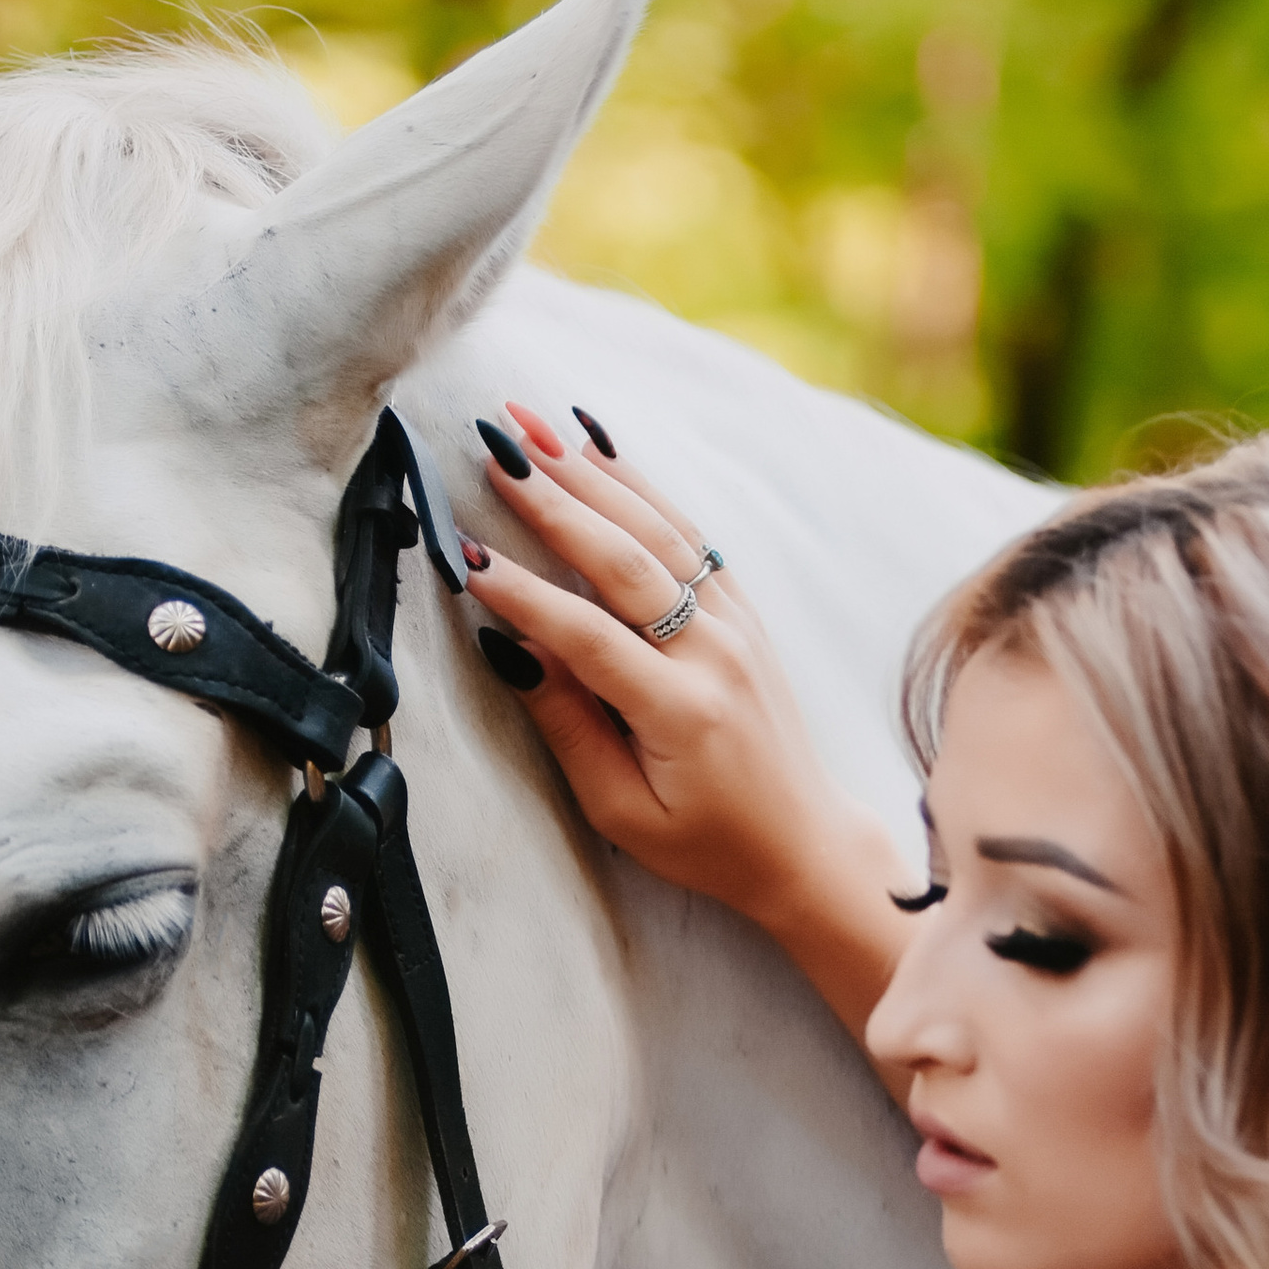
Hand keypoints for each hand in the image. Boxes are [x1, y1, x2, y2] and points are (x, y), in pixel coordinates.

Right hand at [469, 404, 911, 1049]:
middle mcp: (715, 654)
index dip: (525, 596)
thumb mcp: (622, 809)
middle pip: (626, 560)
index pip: (588, 636)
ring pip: (659, 531)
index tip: (467, 558)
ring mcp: (736, 625)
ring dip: (593, 473)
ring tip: (534, 426)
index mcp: (681, 711)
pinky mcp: (742, 612)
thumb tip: (513, 650)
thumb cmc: (704, 841)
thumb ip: (570, 726)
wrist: (801, 841)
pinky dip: (643, 486)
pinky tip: (601, 446)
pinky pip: (689, 534)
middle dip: (555, 501)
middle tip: (495, 452)